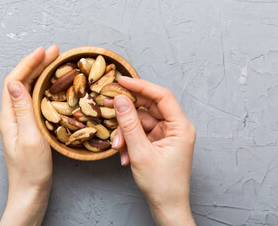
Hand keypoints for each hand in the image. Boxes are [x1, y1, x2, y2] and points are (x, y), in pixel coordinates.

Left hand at [0, 45, 58, 225]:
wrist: (31, 190)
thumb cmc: (31, 169)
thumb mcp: (29, 137)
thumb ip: (22, 109)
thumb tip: (14, 81)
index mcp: (9, 116)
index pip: (14, 81)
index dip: (28, 63)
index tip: (43, 51)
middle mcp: (12, 115)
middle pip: (21, 82)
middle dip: (36, 64)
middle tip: (54, 51)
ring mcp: (20, 121)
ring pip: (28, 89)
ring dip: (40, 73)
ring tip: (55, 62)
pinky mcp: (28, 126)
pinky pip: (35, 100)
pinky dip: (44, 88)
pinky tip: (53, 86)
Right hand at [105, 77, 195, 225]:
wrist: (166, 207)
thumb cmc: (162, 184)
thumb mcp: (141, 153)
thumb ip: (129, 124)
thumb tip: (120, 100)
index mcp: (181, 127)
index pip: (162, 96)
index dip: (141, 86)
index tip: (122, 81)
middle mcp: (175, 128)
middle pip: (149, 107)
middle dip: (128, 111)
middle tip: (108, 105)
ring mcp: (166, 135)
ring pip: (141, 122)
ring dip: (126, 133)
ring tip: (118, 147)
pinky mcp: (157, 142)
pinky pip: (140, 133)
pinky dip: (129, 141)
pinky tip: (125, 155)